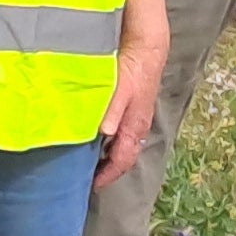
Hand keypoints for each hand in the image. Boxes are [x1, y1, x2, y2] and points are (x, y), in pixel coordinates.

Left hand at [94, 29, 168, 191]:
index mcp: (134, 128)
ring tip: (90, 162)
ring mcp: (137, 121)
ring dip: (109, 158)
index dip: (107, 176)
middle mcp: (137, 128)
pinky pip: (123, 137)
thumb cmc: (134, 71)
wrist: (147, 51)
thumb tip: (105, 134)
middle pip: (124, 158)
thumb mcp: (121, 91)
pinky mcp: (134, 112)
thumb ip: (113, 111)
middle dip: (108, 171)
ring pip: (123, 148)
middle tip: (88, 176)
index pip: (122, 161)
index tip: (92, 184)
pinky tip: (98, 139)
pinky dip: (111, 144)